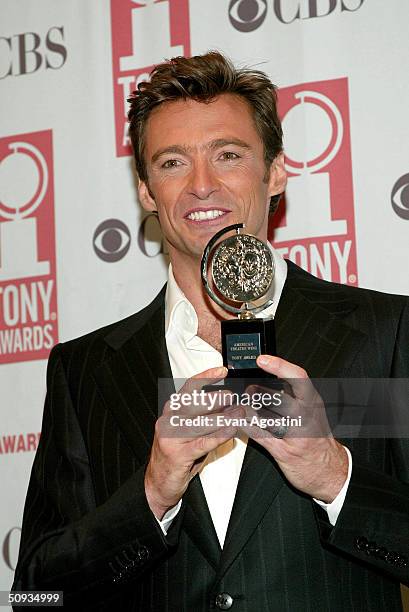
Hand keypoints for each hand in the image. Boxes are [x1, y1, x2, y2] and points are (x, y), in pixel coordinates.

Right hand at [145, 366, 243, 518]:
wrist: (158, 481)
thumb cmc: (177, 453)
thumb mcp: (188, 430)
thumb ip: (204, 416)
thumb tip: (229, 402)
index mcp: (172, 410)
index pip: (188, 387)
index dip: (205, 376)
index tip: (222, 371)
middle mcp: (169, 420)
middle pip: (194, 403)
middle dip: (216, 398)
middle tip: (233, 394)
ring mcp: (171, 437)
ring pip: (200, 423)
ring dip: (223, 417)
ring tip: (239, 412)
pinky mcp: (178, 454)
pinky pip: (202, 442)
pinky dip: (218, 435)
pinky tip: (231, 430)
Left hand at [240, 355, 347, 502]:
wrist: (329, 469)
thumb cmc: (316, 435)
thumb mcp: (310, 408)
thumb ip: (293, 392)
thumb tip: (270, 374)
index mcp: (312, 402)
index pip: (299, 378)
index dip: (279, 366)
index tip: (262, 359)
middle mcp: (306, 417)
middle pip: (279, 398)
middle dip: (259, 393)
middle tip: (248, 390)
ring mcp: (296, 436)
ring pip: (267, 417)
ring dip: (249, 409)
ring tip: (241, 405)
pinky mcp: (284, 452)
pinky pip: (260, 436)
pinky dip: (246, 426)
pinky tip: (238, 420)